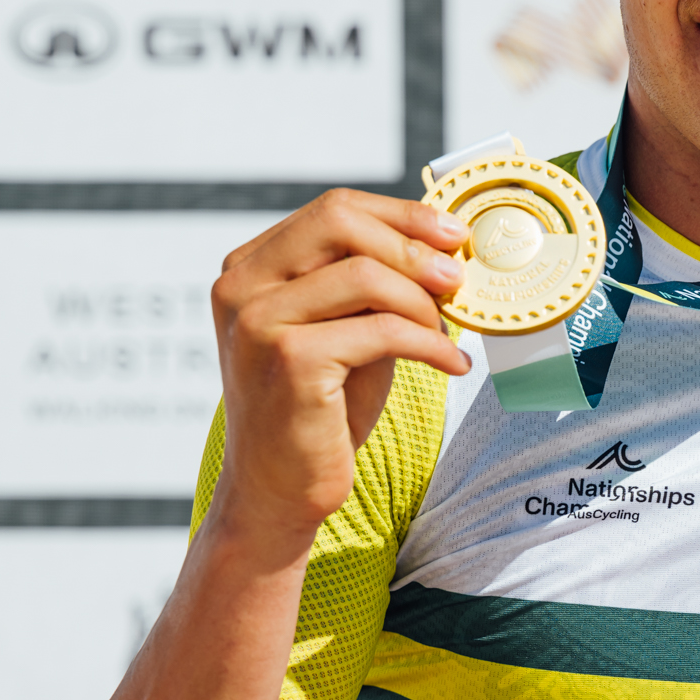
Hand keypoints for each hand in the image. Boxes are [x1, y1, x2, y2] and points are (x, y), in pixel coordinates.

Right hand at [209, 188, 471, 555]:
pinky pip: (382, 330)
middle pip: (342, 223)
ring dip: (423, 303)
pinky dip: (430, 345)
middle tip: (457, 279)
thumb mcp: (345, 331)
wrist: (280, 489)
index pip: (332, 210)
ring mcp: (259, 321)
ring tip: (447, 335)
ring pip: (367, 275)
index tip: (452, 235)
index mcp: (249, 269)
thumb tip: (443, 248)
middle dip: (413, 246)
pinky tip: (451, 364)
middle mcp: (242, 287)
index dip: (401, 215)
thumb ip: (372, 286)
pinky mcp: (289, 359)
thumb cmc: (318, 412)